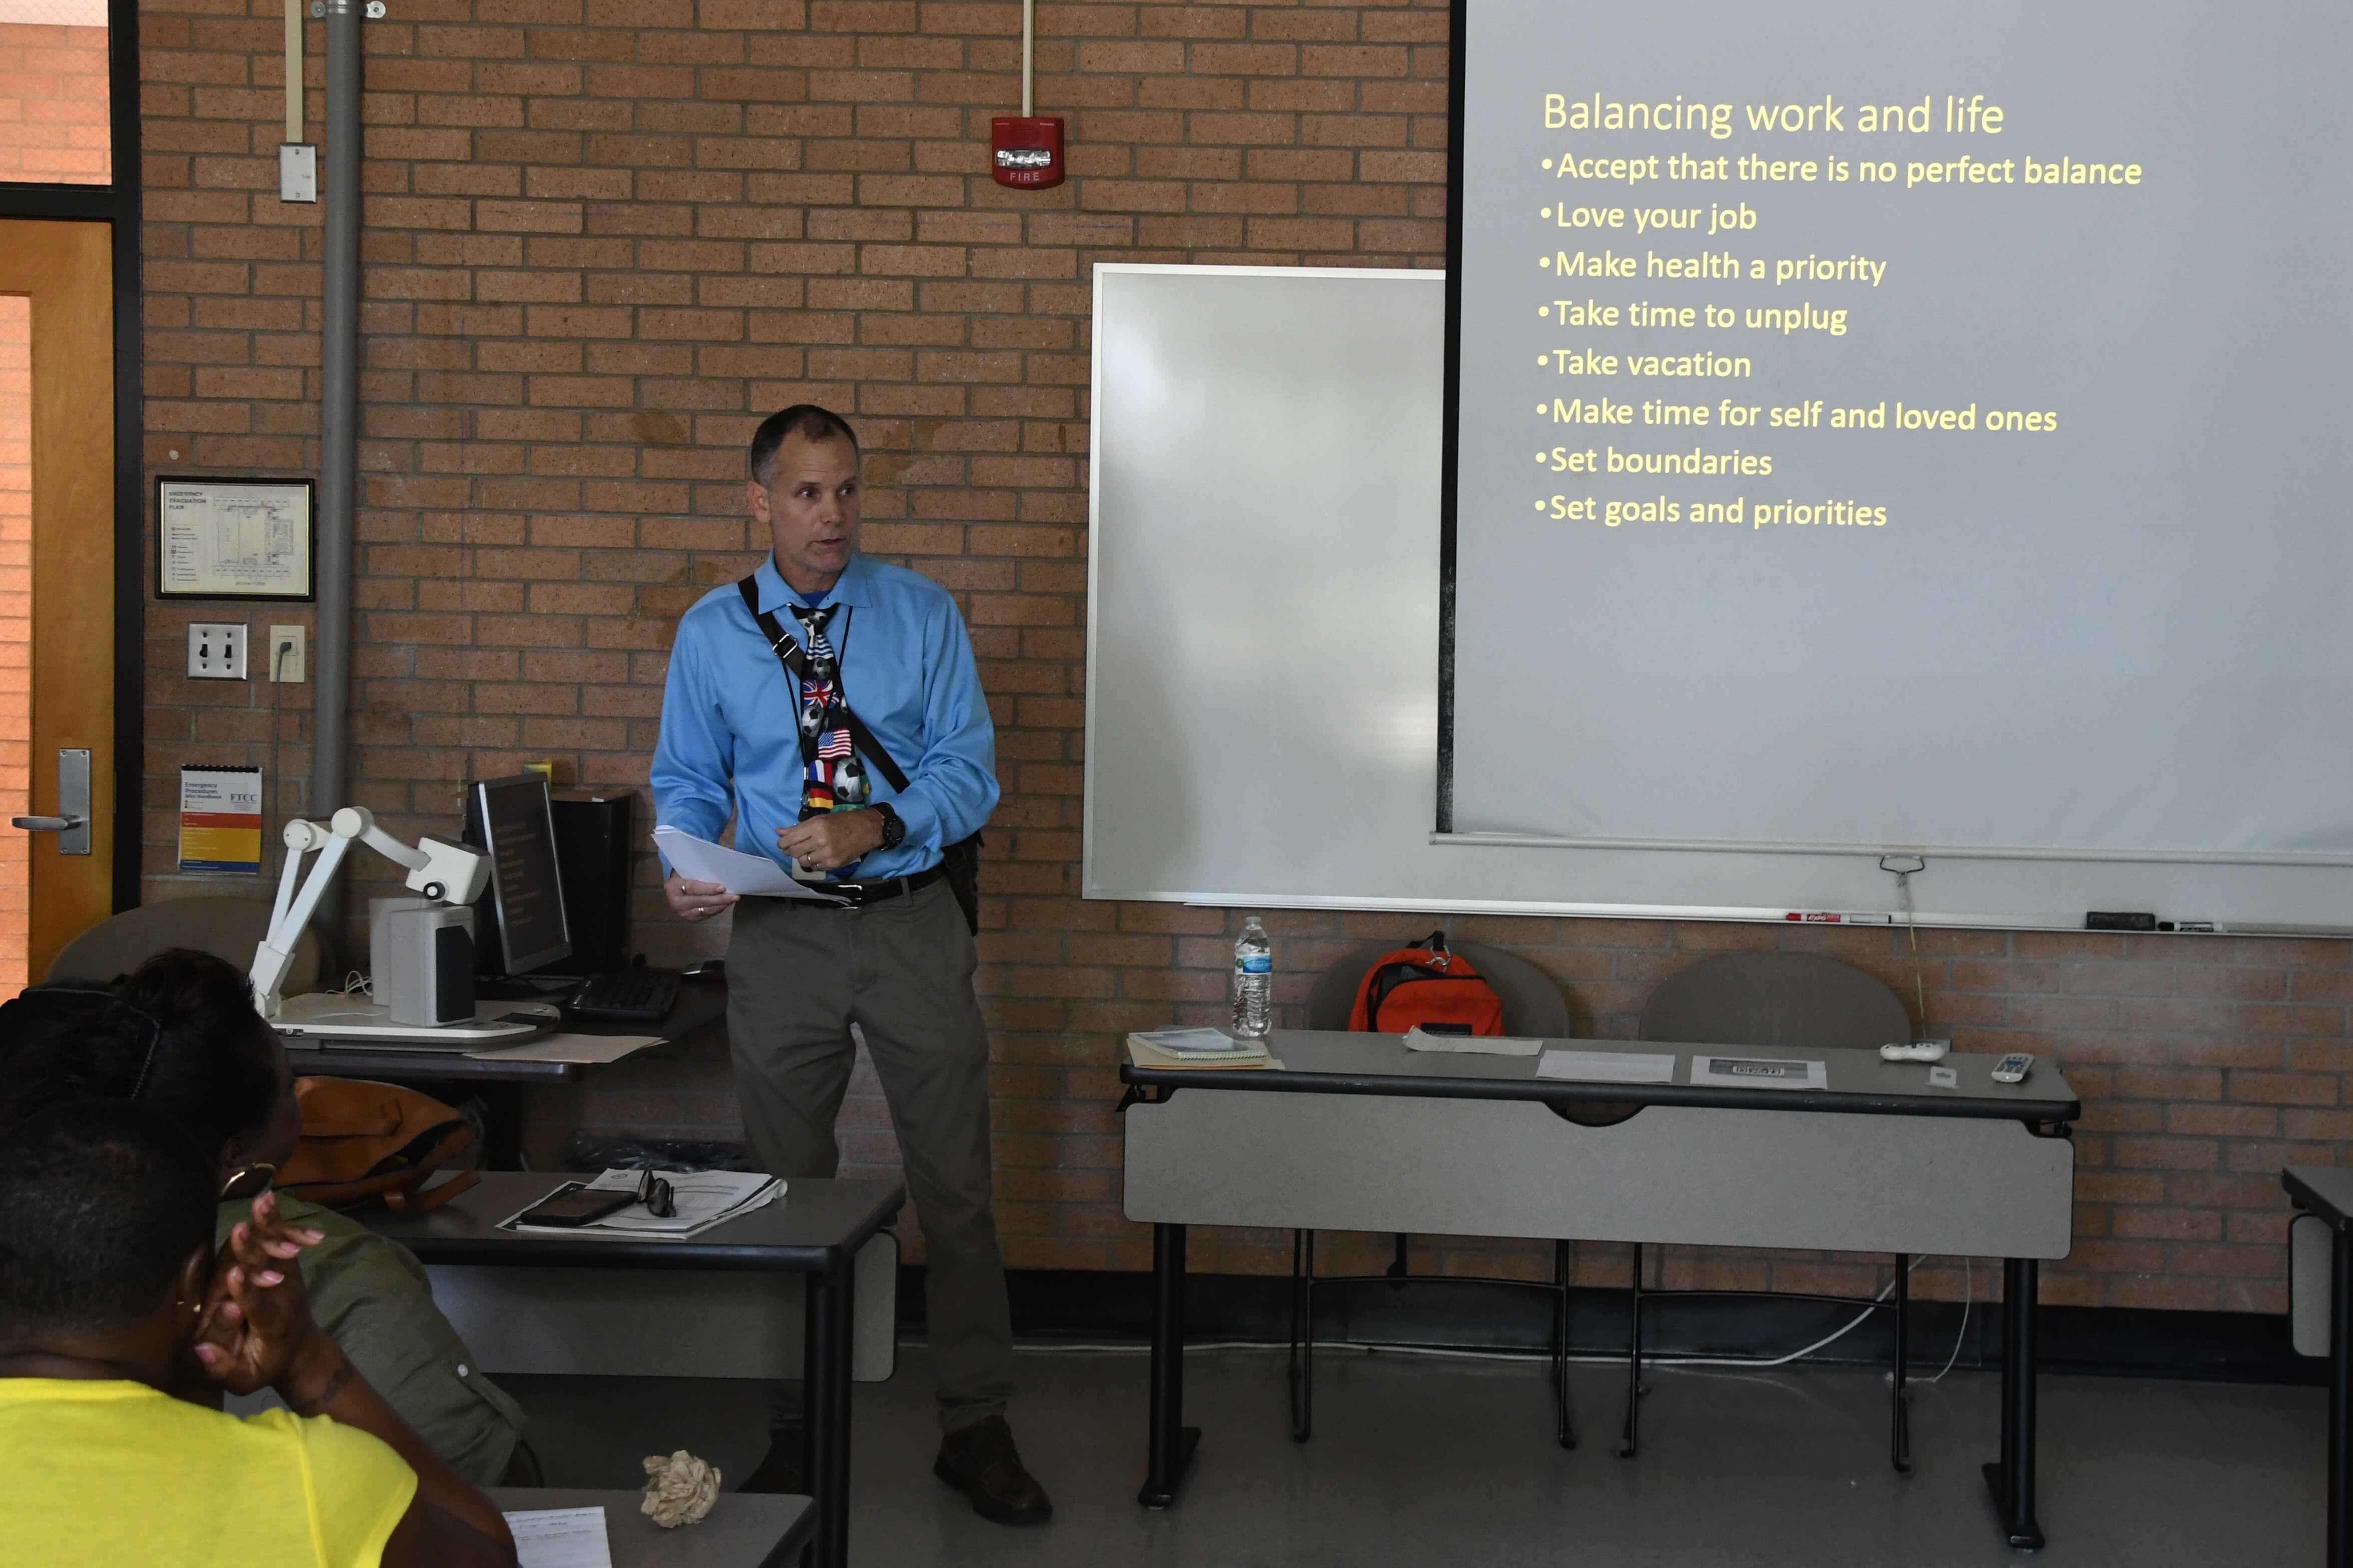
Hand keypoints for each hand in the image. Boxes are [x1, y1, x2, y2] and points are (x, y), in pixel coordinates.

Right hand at [190, 1193, 326, 1396]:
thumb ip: (224, 1369)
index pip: (258, 1307)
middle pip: (268, 1272)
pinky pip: (283, 1241)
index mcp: (271, 1326)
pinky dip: (276, 1220)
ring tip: (262, 1202)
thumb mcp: (247, 1381)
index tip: (234, 1275)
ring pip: (277, 1250)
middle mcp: (283, 1298)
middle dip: (254, 1251)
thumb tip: (199, 1351)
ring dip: (270, 1226)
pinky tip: (268, 1198)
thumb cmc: (266, 1368)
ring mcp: (289, 1281)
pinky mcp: (289, 1270)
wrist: (302, 1352)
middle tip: (241, 1230)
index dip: (246, 1291)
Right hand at [665, 872, 737, 922]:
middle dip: (720, 899)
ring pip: (707, 910)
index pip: (693, 888)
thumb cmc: (684, 874)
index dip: (708, 888)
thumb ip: (699, 865)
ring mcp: (683, 913)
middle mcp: (676, 902)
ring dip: (722, 904)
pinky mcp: (691, 918)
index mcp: (673, 886)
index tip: (722, 887)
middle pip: (702, 901)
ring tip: (734, 898)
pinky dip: (718, 909)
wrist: (675, 888)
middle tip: (734, 896)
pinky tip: (726, 903)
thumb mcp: (686, 868)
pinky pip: (708, 914)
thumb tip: (721, 857)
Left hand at [776, 809, 885, 875]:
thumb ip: (799, 827)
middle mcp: (820, 840)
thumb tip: (778, 832)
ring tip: (807, 852)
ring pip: (803, 861)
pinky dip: (814, 862)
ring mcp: (827, 854)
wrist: (866, 830)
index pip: (790, 838)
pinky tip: (819, 856)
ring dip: (802, 857)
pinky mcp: (833, 864)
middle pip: (794, 851)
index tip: (782, 843)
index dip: (782, 842)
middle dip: (789, 851)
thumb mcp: (820, 819)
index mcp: (816, 825)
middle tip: (790, 849)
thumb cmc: (843, 821)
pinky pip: (815, 867)